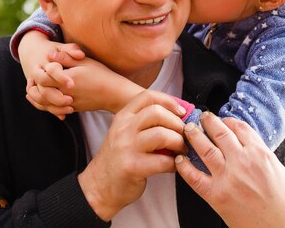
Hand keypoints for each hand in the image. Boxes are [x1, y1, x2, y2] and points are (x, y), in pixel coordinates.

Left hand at [27, 54, 145, 117]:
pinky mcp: (74, 108)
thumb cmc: (101, 74)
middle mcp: (66, 93)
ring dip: (36, 98)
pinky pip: (55, 110)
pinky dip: (46, 106)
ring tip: (32, 91)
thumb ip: (66, 58)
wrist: (114, 93)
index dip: (38, 72)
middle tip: (31, 80)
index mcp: (67, 80)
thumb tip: (49, 55)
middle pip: (41, 92)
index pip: (43, 78)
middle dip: (34, 86)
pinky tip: (44, 101)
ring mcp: (69, 103)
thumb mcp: (84, 62)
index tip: (38, 66)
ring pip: (45, 104)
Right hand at [78, 90, 187, 221]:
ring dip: (178, 142)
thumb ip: (145, 122)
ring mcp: (127, 148)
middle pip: (157, 112)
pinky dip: (174, 163)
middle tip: (184, 134)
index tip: (181, 112)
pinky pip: (163, 161)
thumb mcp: (126, 133)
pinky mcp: (132, 167)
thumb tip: (178, 115)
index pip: (148, 96)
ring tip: (181, 150)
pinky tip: (174, 165)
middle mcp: (123, 129)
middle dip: (177, 123)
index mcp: (123, 117)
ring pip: (162, 135)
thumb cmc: (119, 158)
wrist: (99, 187)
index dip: (169, 101)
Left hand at [175, 113, 284, 227]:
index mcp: (260, 153)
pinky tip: (180, 160)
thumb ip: (261, 156)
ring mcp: (227, 178)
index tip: (223, 120)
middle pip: (220, 133)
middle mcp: (242, 161)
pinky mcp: (216, 196)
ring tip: (188, 129)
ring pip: (205, 149)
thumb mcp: (279, 170)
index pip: (239, 127)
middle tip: (202, 117)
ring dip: (194, 136)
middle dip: (208, 121)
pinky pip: (194, 177)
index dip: (228, 121)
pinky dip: (184, 166)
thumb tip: (249, 147)